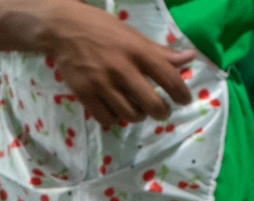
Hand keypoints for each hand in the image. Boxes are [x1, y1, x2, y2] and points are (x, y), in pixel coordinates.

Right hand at [42, 4, 192, 128]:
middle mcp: (121, 68)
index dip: (181, 93)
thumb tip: (189, 58)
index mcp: (136, 51)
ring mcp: (102, 83)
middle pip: (152, 105)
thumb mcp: (133, 36)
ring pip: (130, 115)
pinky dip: (115, 118)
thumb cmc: (103, 31)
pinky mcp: (85, 94)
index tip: (184, 100)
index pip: (168, 77)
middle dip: (162, 112)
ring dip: (138, 115)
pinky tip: (116, 109)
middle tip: (162, 110)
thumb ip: (160, 52)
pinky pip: (108, 118)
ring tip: (137, 108)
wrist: (63, 29)